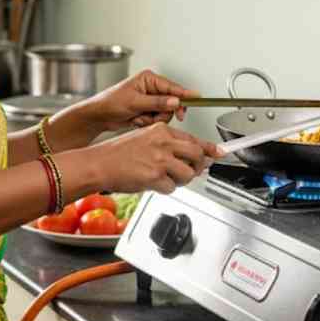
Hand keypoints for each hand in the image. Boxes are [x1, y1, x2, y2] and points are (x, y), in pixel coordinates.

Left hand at [81, 69, 199, 133]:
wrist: (98, 116)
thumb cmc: (110, 103)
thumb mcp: (134, 102)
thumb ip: (157, 103)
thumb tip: (175, 101)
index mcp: (148, 79)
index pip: (172, 87)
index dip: (184, 95)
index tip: (197, 98)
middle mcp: (150, 88)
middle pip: (171, 102)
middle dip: (161, 113)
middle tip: (151, 116)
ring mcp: (149, 100)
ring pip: (165, 113)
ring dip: (152, 119)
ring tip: (138, 118)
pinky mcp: (146, 110)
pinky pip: (156, 119)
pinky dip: (147, 122)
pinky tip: (136, 120)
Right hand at [89, 123, 219, 194]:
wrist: (98, 163)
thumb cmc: (117, 154)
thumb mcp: (145, 139)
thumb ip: (168, 145)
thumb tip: (189, 157)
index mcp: (161, 131)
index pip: (194, 139)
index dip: (210, 148)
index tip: (220, 153)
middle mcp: (163, 143)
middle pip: (197, 156)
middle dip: (198, 167)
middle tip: (191, 172)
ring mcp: (160, 159)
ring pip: (188, 174)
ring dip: (181, 180)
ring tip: (165, 178)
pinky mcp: (155, 176)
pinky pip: (172, 188)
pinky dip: (165, 189)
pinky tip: (153, 183)